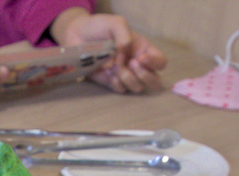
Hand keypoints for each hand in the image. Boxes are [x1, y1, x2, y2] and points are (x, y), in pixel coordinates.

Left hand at [50, 9, 167, 92]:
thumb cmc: (100, 27)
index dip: (155, 63)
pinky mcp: (109, 83)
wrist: (77, 36)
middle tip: (130, 64)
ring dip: (127, 78)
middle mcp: (136, 64)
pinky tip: (107, 73)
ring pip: (137, 87)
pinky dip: (115, 83)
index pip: (161, 62)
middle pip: (154, 81)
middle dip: (144, 75)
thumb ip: (124, 36)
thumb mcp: (117, 23)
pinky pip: (120, 90)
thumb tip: (124, 56)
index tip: (140, 57)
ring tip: (114, 66)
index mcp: (143, 49)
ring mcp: (124, 75)